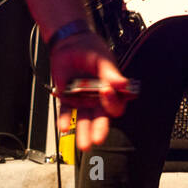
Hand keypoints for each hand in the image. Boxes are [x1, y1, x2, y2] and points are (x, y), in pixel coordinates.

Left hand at [50, 31, 128, 149]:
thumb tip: (122, 83)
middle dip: (100, 129)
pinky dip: (65, 120)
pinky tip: (64, 126)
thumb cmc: (90, 48)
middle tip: (98, 139)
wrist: (69, 43)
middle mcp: (98, 98)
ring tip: (83, 144)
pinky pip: (66, 112)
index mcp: (111, 89)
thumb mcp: (102, 59)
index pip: (116, 103)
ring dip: (83, 132)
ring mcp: (83, 99)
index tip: (107, 91)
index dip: (112, 101)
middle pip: (101, 117)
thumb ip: (111, 72)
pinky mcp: (68, 98)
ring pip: (84, 120)